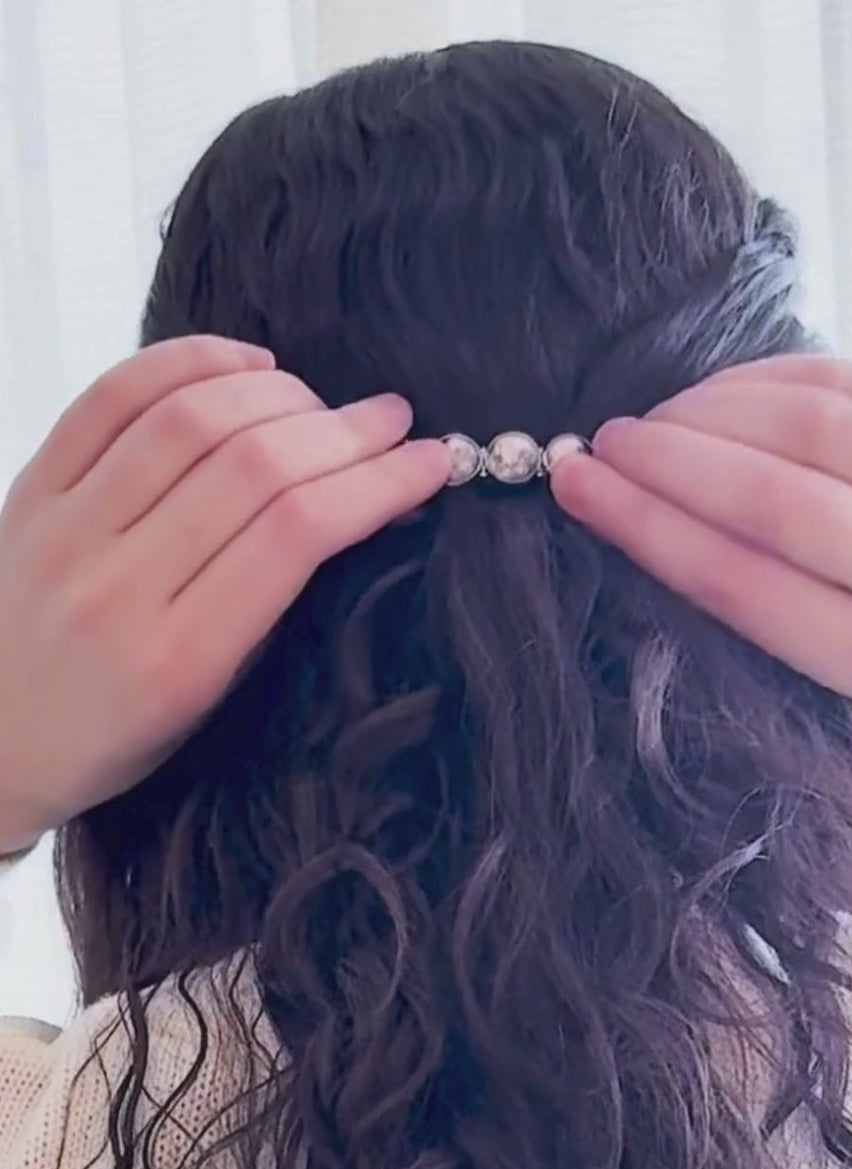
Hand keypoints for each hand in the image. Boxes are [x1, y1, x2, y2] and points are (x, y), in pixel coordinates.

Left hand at [0, 336, 449, 852]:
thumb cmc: (111, 740)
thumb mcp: (210, 708)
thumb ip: (270, 612)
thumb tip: (359, 508)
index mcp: (178, 660)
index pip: (297, 534)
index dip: (378, 482)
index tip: (429, 463)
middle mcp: (117, 587)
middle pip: (254, 467)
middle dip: (345, 431)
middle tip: (395, 423)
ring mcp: (66, 530)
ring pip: (191, 419)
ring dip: (281, 394)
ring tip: (326, 403)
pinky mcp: (31, 491)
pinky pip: (115, 397)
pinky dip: (191, 362)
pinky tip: (246, 367)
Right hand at [551, 354, 851, 704]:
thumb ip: (767, 599)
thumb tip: (645, 515)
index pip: (738, 582)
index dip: (644, 527)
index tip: (578, 488)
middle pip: (770, 500)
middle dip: (666, 463)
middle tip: (601, 445)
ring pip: (808, 428)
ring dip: (708, 414)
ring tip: (652, 423)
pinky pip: (848, 381)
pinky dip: (764, 381)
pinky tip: (715, 396)